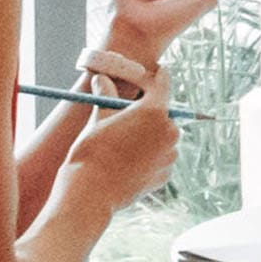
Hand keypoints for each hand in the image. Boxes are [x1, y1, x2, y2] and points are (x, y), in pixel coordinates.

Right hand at [62, 62, 179, 206]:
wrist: (91, 191)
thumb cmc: (92, 150)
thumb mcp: (99, 117)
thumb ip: (106, 95)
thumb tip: (102, 78)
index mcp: (154, 111)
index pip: (163, 84)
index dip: (159, 75)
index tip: (159, 70)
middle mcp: (169, 132)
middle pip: (164, 113)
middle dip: (150, 112)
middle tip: (131, 113)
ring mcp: (169, 156)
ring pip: (164, 137)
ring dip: (151, 135)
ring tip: (127, 141)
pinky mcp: (165, 175)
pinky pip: (162, 158)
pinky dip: (151, 156)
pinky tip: (130, 160)